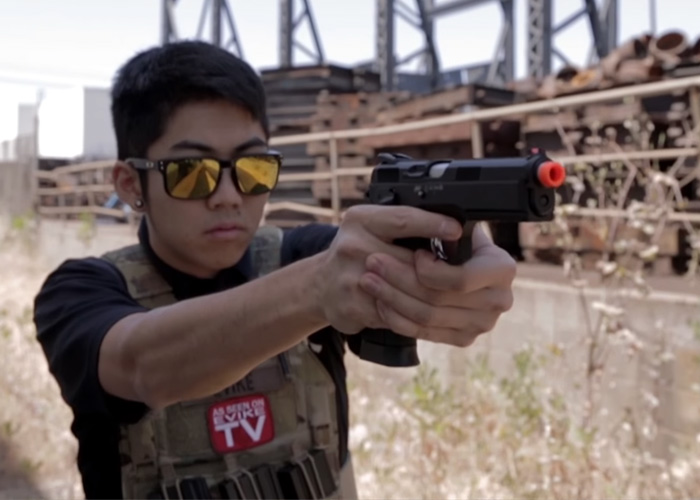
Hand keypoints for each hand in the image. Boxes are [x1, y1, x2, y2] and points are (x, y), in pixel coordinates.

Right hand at [314, 205, 464, 333]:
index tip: (456, 229)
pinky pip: (395, 314)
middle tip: (467, 276)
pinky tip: (430, 313)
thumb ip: (406, 225)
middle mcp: (352, 246)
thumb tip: (454, 231)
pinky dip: (415, 315)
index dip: (432, 224)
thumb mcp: (375, 226)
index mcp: (361, 220)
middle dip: (441, 271)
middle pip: (411, 262)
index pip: (403, 219)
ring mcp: (350, 279)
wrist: (320, 285)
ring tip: (455, 297)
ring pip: (407, 292)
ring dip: (433, 296)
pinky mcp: (352, 307)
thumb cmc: (358, 251)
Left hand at [357, 223, 515, 346]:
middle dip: (401, 279)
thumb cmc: (456, 242)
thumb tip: (435, 225)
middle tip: (373, 262)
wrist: (464, 267)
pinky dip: (398, 319)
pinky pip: (425, 333)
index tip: (414, 255)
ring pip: (427, 317)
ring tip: (370, 280)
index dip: (431, 271)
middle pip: (438, 299)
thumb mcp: (456, 227)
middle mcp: (498, 300)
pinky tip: (381, 302)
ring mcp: (481, 323)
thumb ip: (447, 227)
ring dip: (393, 298)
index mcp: (502, 269)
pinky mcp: (463, 338)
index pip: (461, 279)